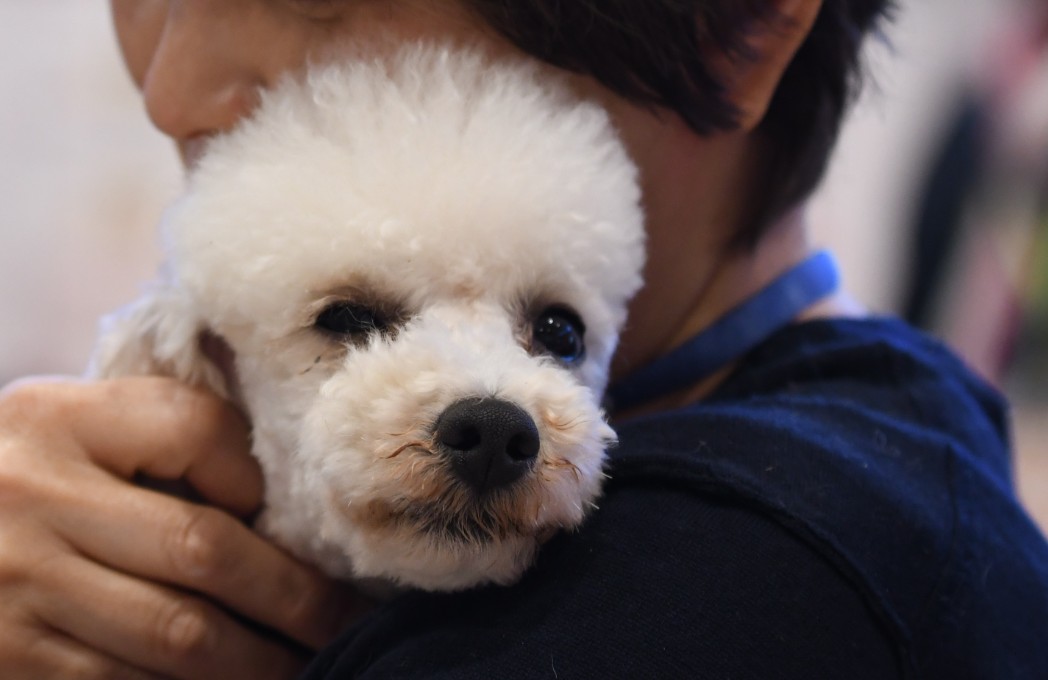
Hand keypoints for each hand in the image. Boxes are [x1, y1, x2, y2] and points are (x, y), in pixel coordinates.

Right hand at [0, 377, 365, 679]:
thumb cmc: (29, 485)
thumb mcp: (75, 436)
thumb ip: (157, 442)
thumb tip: (276, 503)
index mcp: (58, 419)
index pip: (196, 429)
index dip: (255, 478)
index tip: (290, 518)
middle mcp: (33, 496)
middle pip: (203, 548)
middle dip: (294, 597)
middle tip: (347, 622)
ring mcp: (17, 584)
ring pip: (178, 636)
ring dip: (260, 661)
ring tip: (311, 663)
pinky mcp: (11, 661)